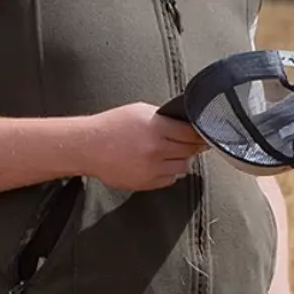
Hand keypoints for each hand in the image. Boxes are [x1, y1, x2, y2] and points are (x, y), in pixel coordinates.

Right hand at [80, 102, 208, 190]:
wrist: (88, 147)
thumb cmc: (111, 126)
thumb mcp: (140, 111)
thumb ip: (165, 117)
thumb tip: (186, 123)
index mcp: (156, 128)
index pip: (191, 133)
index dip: (201, 133)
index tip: (205, 133)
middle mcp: (156, 149)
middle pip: (190, 150)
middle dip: (195, 146)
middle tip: (196, 142)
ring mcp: (152, 168)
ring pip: (183, 166)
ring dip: (183, 159)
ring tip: (176, 152)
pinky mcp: (146, 182)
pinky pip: (170, 179)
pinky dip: (170, 171)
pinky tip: (163, 163)